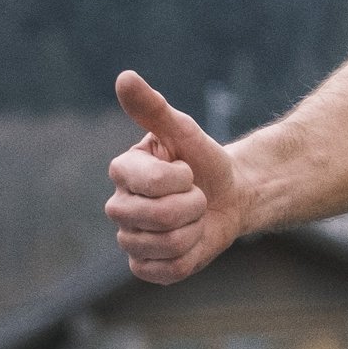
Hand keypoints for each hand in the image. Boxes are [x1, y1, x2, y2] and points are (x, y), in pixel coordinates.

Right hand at [106, 73, 245, 284]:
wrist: (229, 194)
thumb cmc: (204, 159)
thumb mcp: (184, 130)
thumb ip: (153, 108)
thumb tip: (124, 77)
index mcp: (123, 172)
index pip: (153, 183)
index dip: (182, 179)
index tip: (187, 170)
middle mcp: (118, 207)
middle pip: (159, 218)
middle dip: (193, 205)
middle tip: (195, 195)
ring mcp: (129, 240)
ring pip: (167, 245)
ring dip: (194, 230)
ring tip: (193, 217)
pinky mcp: (144, 267)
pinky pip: (168, 271)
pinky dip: (190, 256)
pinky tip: (190, 240)